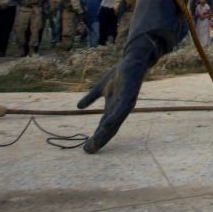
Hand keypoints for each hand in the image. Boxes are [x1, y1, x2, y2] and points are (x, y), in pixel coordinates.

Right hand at [77, 33, 161, 152]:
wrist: (133, 61)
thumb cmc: (120, 75)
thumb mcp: (101, 87)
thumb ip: (91, 98)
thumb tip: (78, 107)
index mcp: (113, 109)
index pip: (104, 127)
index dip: (96, 138)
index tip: (86, 148)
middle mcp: (120, 109)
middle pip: (109, 129)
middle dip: (99, 140)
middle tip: (87, 150)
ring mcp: (126, 103)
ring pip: (115, 122)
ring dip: (105, 133)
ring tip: (95, 143)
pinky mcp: (130, 94)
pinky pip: (122, 108)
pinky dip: (114, 118)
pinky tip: (106, 125)